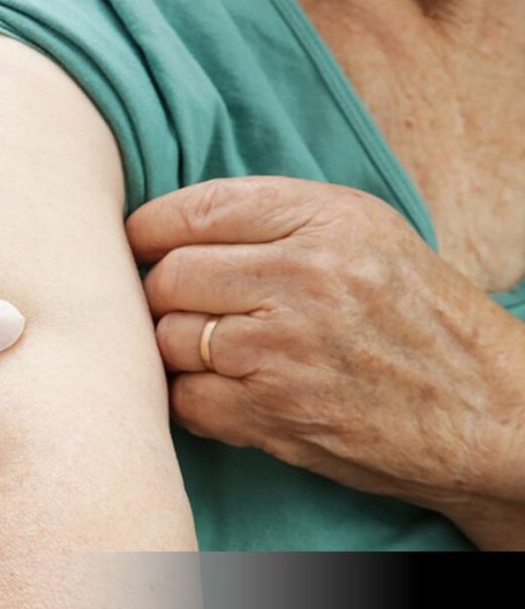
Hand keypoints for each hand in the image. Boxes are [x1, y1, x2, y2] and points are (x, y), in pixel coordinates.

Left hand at [126, 176, 524, 549]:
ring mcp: (284, 352)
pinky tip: (224, 388)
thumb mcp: (367, 234)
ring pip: (168, 338)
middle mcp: (303, 279)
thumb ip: (274, 218)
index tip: (137, 241)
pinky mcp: (275, 416)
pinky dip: (192, 396)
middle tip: (181, 302)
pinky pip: (185, 398)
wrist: (490, 413)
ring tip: (213, 347)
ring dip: (176, 346)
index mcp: (326, 221)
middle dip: (162, 291)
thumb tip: (170, 226)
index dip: (148, 228)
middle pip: (169, 276)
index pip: (195, 210)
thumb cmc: (420, 316)